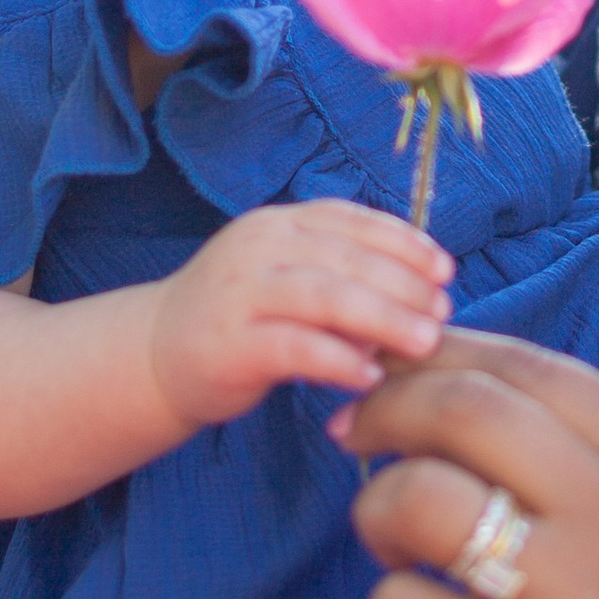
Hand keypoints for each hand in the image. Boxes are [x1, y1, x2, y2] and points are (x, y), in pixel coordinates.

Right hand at [146, 202, 453, 432]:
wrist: (153, 356)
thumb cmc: (239, 319)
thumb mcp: (287, 279)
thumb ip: (343, 277)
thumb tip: (420, 298)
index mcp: (277, 225)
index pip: (351, 221)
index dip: (404, 242)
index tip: (445, 269)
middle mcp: (257, 248)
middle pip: (347, 258)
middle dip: (404, 284)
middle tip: (443, 313)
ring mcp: (240, 294)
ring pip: (326, 296)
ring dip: (384, 318)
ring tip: (425, 342)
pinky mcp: (229, 344)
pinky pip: (295, 348)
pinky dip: (339, 360)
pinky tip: (370, 376)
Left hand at [332, 331, 598, 598]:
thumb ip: (574, 452)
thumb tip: (437, 378)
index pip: (525, 365)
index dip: (436, 357)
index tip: (389, 374)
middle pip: (464, 406)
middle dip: (386, 408)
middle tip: (354, 434)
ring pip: (420, 496)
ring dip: (377, 510)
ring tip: (398, 547)